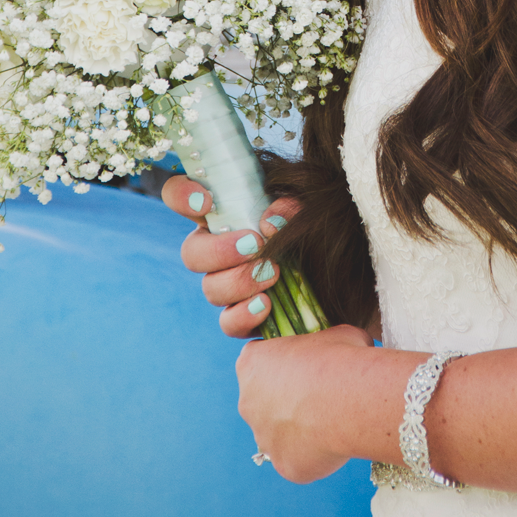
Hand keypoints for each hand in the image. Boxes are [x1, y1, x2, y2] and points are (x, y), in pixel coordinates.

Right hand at [162, 174, 300, 336]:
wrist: (337, 262)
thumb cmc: (313, 220)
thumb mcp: (306, 199)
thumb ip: (288, 200)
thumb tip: (270, 220)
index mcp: (224, 210)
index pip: (179, 194)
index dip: (180, 196)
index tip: (205, 201)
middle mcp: (218, 247)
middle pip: (191, 253)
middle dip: (219, 251)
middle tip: (253, 245)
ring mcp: (227, 283)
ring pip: (210, 289)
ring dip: (239, 281)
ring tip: (273, 273)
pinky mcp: (243, 315)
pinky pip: (229, 323)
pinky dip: (244, 315)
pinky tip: (266, 304)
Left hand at [237, 324, 374, 481]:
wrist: (352, 400)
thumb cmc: (341, 358)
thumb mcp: (333, 334)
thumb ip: (321, 343)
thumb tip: (336, 349)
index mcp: (251, 362)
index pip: (261, 360)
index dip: (285, 362)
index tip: (306, 364)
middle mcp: (247, 401)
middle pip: (264, 399)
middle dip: (287, 398)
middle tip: (319, 393)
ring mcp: (263, 437)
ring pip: (279, 433)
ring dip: (298, 427)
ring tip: (330, 418)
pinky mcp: (283, 465)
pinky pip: (297, 458)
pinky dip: (313, 452)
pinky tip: (334, 439)